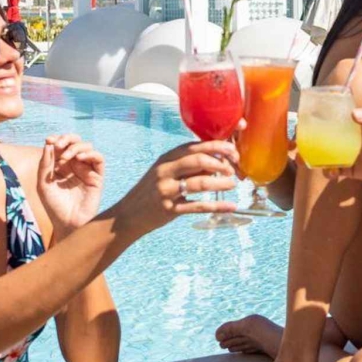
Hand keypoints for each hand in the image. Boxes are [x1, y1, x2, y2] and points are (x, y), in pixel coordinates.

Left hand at [36, 135, 105, 232]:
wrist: (66, 223)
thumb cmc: (53, 206)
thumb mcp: (43, 184)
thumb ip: (45, 165)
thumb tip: (49, 144)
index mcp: (61, 166)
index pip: (61, 146)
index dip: (56, 139)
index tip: (49, 140)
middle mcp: (75, 166)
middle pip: (75, 142)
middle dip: (67, 139)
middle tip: (58, 144)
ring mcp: (86, 170)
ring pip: (87, 147)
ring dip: (76, 147)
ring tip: (66, 157)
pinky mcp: (97, 177)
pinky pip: (99, 159)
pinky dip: (91, 154)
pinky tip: (80, 158)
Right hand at [111, 141, 239, 232]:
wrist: (128, 215)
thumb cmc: (152, 190)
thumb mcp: (166, 172)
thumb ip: (188, 166)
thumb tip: (219, 162)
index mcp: (166, 158)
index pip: (195, 146)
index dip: (217, 147)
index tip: (233, 151)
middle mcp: (165, 171)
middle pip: (198, 161)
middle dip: (221, 163)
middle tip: (233, 169)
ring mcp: (166, 190)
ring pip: (200, 183)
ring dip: (221, 183)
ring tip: (232, 184)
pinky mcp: (169, 209)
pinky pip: (198, 206)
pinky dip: (217, 206)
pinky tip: (231, 206)